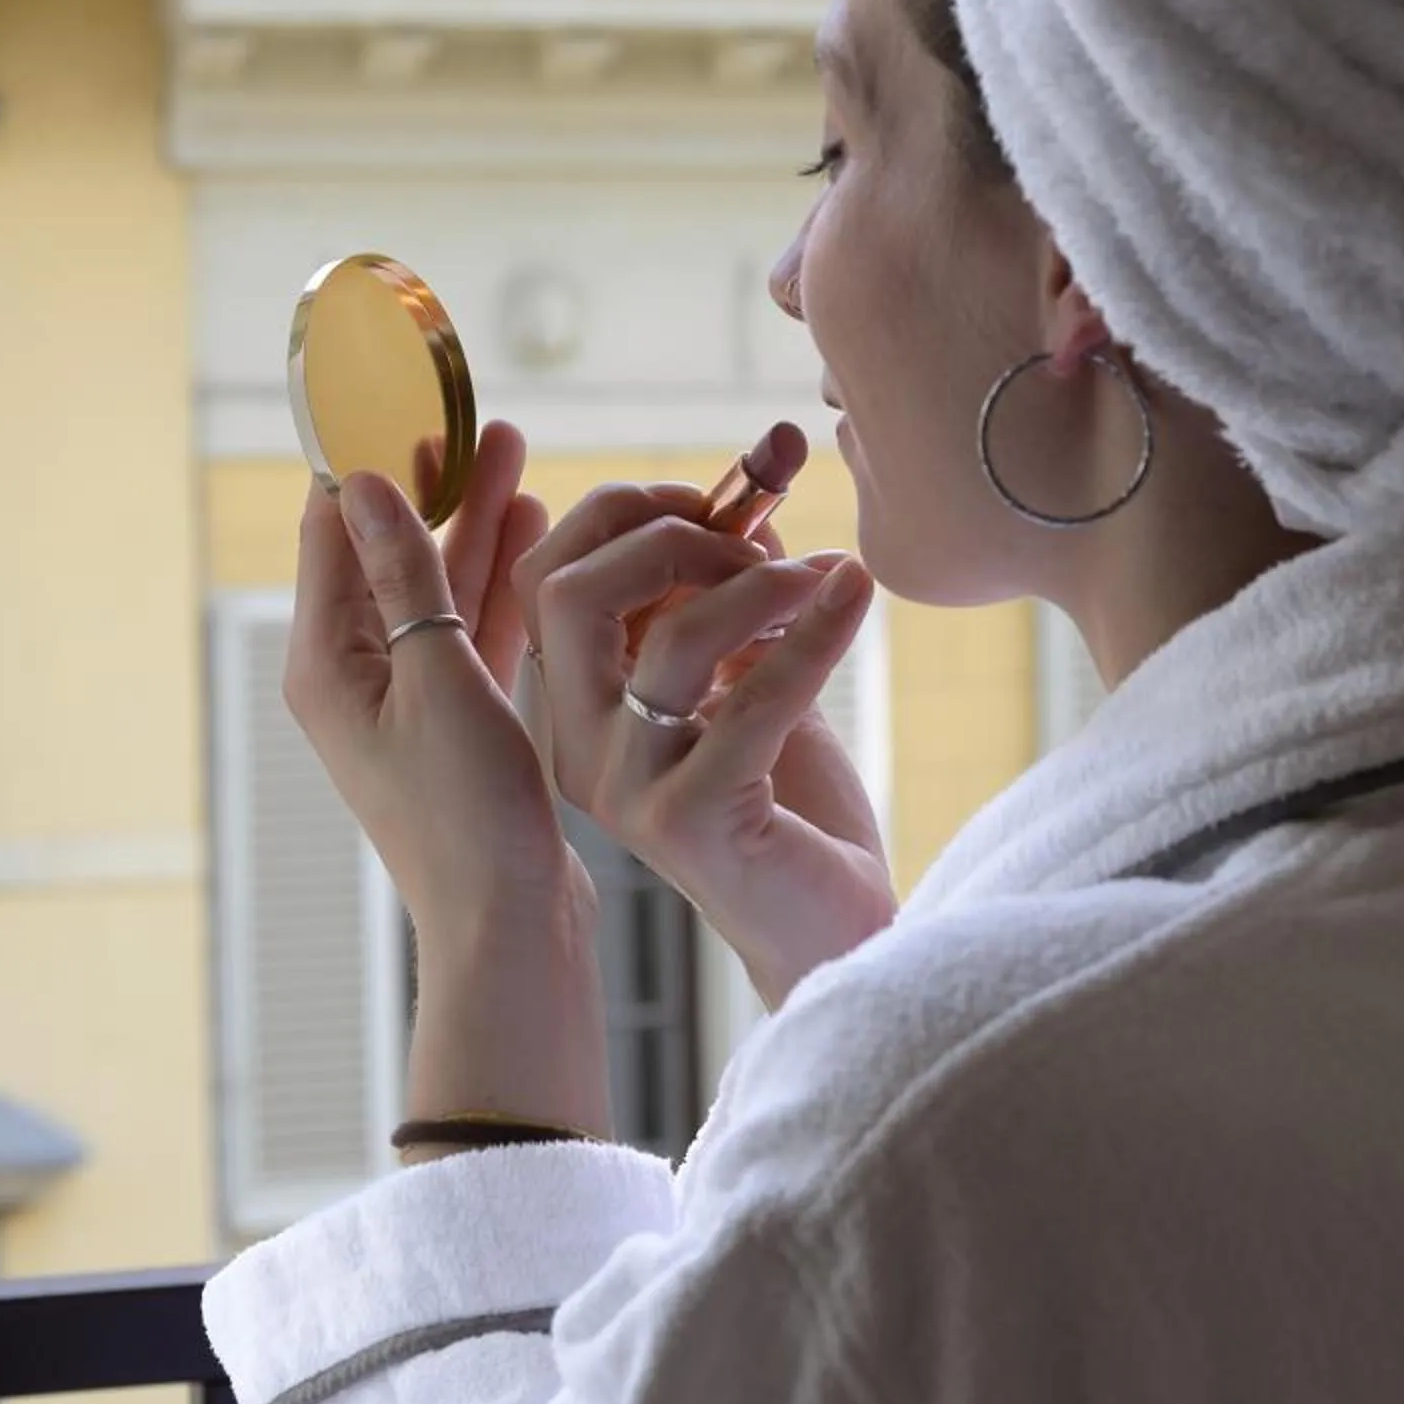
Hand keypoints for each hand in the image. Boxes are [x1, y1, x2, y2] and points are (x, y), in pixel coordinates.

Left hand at [285, 419, 584, 927]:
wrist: (508, 920)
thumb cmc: (465, 816)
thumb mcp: (437, 679)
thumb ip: (406, 579)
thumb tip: (360, 486)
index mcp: (327, 666)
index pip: (332, 536)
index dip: (366, 465)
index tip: (399, 403)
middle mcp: (358, 676)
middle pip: (393, 555)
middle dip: (437, 487)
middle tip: (481, 423)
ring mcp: (410, 698)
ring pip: (442, 588)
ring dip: (478, 527)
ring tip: (519, 461)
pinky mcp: (460, 719)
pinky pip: (476, 629)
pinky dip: (503, 582)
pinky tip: (536, 537)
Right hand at [516, 479, 896, 1007]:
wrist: (832, 923)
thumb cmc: (791, 801)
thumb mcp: (754, 672)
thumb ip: (738, 587)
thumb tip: (755, 481)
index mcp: (578, 704)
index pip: (548, 574)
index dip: (625, 513)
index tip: (715, 500)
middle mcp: (580, 746)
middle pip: (570, 592)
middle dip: (671, 536)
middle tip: (762, 544)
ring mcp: (628, 787)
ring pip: (672, 638)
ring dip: (762, 583)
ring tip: (826, 577)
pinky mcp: (691, 820)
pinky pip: (751, 701)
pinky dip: (813, 634)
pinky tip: (855, 594)